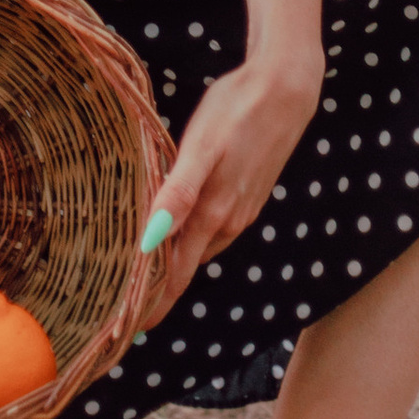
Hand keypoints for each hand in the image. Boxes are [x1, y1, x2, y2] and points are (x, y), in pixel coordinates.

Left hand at [139, 51, 323, 324]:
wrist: (287, 88)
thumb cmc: (238, 110)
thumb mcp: (201, 148)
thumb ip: (178, 194)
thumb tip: (150, 239)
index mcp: (213, 214)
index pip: (177, 274)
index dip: (155, 303)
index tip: (132, 331)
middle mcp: (229, 219)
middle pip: (189, 264)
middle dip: (162, 287)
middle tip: (131, 304)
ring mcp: (243, 207)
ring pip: (203, 244)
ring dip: (179, 260)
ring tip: (150, 269)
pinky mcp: (250, 191)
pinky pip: (217, 225)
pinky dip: (195, 235)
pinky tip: (183, 223)